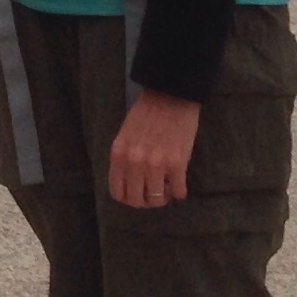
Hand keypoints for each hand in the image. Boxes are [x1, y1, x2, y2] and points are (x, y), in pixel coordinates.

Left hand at [107, 88, 200, 207]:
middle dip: (146, 201)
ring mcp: (155, 164)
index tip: (137, 194)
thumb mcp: (126, 135)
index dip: (128, 197)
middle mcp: (134, 162)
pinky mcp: (177, 163)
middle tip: (154, 193)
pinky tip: (179, 182)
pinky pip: (178, 192)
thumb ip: (125, 158)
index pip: (117, 192)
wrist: (170, 95)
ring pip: (156, 199)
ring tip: (167, 186)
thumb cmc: (147, 113)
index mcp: (119, 154)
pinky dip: (179, 191)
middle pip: (136, 200)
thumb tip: (130, 183)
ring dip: (163, 197)